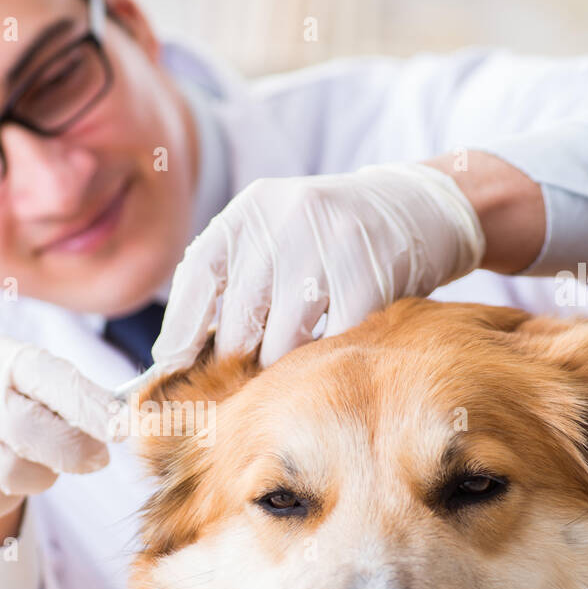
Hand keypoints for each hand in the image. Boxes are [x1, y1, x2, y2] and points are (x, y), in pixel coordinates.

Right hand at [0, 335, 113, 522]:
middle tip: (97, 458)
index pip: (46, 375)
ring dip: (41, 475)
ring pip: (12, 471)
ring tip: (40, 461)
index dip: (86, 403)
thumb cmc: (11, 408)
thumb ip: (73, 397)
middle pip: (25, 428)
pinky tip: (4, 479)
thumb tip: (123, 419)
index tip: (121, 426)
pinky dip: (11, 495)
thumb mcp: (36, 385)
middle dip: (72, 449)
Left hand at [150, 162, 486, 371]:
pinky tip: (336, 353)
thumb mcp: (273, 237)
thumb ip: (232, 283)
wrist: (416, 206)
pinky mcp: (369, 274)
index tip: (171, 371)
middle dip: (241, 364)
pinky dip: (330, 362)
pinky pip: (332, 346)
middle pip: (240, 325)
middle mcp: (283, 219)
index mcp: (249, 210)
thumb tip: (177, 359)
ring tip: (298, 368)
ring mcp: (328, 244)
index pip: (196, 278)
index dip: (179, 332)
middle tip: (251, 382)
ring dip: (287, 370)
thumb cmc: (327, 239)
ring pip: (283, 346)